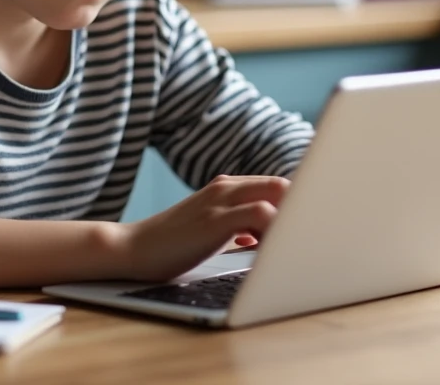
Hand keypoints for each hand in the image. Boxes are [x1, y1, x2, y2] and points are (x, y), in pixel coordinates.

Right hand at [117, 174, 288, 281]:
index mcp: (227, 188)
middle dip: (301, 210)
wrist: (132, 249)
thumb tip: (268, 234)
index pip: (277, 185)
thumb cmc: (172, 245)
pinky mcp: (214, 221)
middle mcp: (226, 188)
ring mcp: (220, 202)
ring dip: (292, 220)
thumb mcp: (212, 228)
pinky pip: (261, 214)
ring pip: (278, 194)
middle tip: (302, 240)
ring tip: (290, 250)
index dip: (298, 203)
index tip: (306, 227)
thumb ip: (239, 225)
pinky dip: (276, 228)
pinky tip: (270, 253)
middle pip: (283, 185)